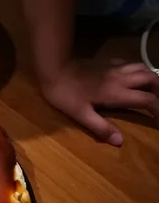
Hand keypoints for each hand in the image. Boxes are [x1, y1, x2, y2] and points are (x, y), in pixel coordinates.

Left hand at [42, 59, 158, 145]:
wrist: (54, 68)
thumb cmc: (65, 93)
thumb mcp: (81, 114)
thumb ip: (101, 127)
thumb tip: (119, 141)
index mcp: (117, 93)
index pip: (148, 99)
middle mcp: (121, 78)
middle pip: (151, 78)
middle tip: (157, 102)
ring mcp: (114, 67)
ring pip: (142, 67)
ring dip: (150, 77)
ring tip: (150, 89)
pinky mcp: (106, 61)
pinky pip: (128, 63)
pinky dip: (136, 69)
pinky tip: (130, 76)